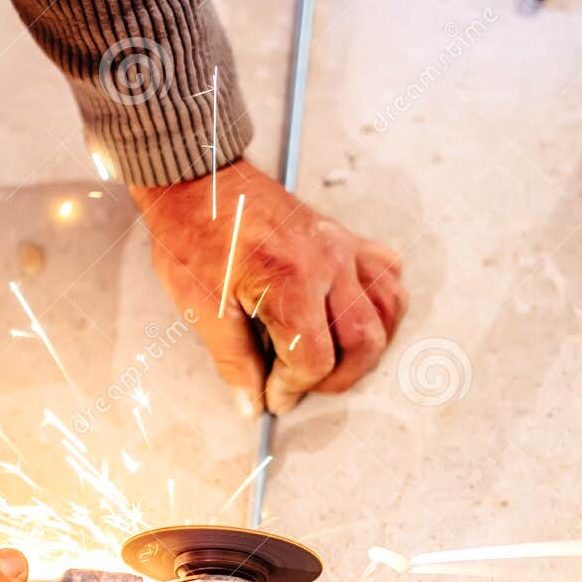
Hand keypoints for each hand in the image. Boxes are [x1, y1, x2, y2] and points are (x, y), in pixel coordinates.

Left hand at [131, 159, 408, 414]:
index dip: (292, 388)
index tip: (273, 396)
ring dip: (368, 346)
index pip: (314, 359)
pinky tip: (355, 317)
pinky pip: (386, 274)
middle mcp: (328, 262)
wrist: (197, 178)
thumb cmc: (193, 233)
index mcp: (290, 282)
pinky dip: (381, 304)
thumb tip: (252, 403)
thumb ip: (234, 360)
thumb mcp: (202, 306)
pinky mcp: (344, 236)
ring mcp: (342, 246)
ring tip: (334, 360)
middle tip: (303, 386)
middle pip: (363, 341)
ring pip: (387, 310)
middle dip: (338, 379)